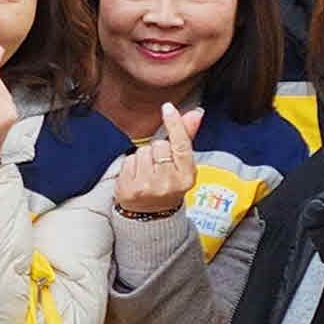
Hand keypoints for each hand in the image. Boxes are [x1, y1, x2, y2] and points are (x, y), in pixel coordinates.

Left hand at [112, 101, 202, 217]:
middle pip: (159, 145)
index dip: (175, 124)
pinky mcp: (130, 189)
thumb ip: (186, 138)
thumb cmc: (169, 184)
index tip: (167, 107)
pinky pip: (128, 161)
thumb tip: (196, 113)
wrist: (151, 215)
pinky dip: (131, 166)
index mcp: (187, 176)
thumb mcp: (182, 165)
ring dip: (143, 158)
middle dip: (157, 150)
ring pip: (142, 152)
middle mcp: (169, 182)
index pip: (180, 144)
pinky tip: (137, 177)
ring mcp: (149, 187)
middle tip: (159, 166)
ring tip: (147, 172)